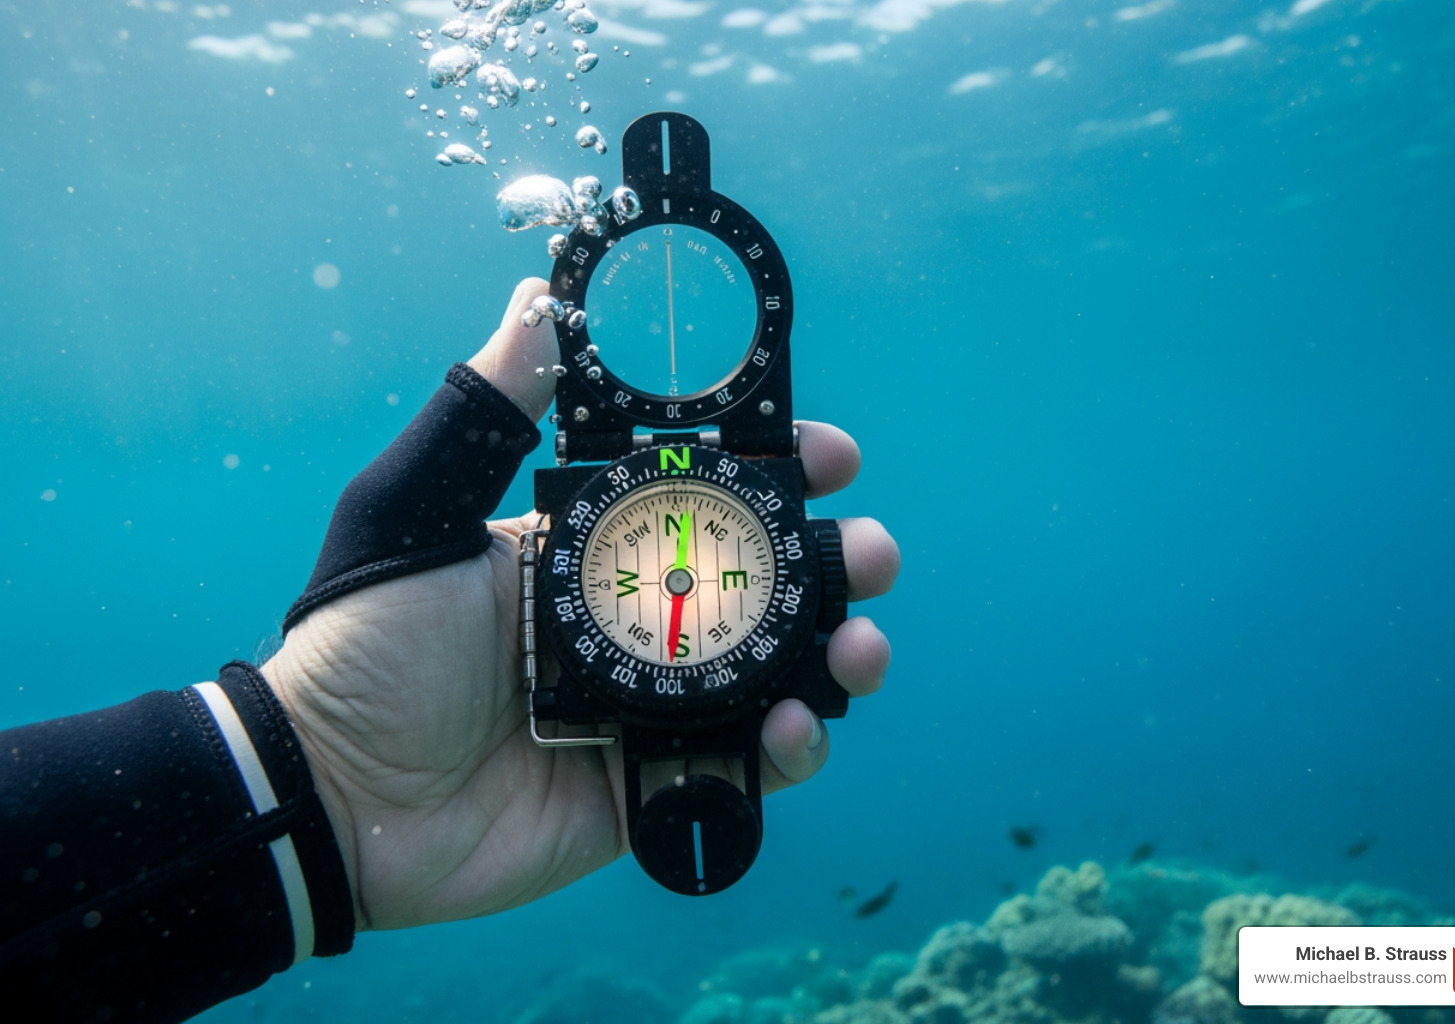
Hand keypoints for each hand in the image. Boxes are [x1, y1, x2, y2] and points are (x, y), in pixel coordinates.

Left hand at [260, 279, 900, 930]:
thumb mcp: (414, 516)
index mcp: (588, 550)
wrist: (331, 797)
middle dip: (835, 563)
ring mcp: (648, 706)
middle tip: (871, 553)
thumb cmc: (364, 649)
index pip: (706, 500)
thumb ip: (484, 416)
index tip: (833, 454)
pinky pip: (744, 766)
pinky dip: (790, 749)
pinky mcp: (650, 787)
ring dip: (837, 654)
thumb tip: (536, 298)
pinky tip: (798, 728)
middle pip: (762, 585)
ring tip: (860, 647)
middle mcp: (631, 622)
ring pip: (774, 673)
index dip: (778, 474)